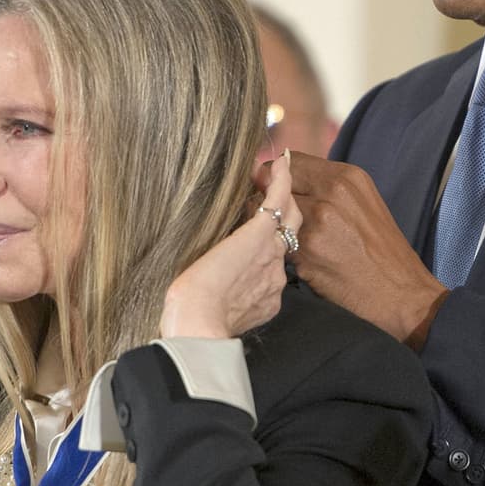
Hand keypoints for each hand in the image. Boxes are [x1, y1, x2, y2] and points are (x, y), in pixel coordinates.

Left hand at [160, 153, 300, 338]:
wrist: (199, 321)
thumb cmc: (195, 321)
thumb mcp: (216, 314)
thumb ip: (223, 300)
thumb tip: (209, 287)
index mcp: (266, 296)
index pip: (274, 265)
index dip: (269, 247)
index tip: (256, 236)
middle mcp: (275, 275)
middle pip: (289, 238)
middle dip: (285, 216)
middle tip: (273, 195)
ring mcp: (271, 253)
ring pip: (287, 219)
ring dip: (281, 197)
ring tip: (271, 175)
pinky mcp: (260, 234)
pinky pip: (278, 200)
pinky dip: (281, 180)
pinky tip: (280, 163)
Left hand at [263, 152, 447, 348]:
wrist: (399, 293)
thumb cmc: (381, 251)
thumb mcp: (361, 203)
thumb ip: (325, 187)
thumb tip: (281, 177)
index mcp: (347, 176)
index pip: (291, 160)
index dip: (276, 176)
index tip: (274, 190)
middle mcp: (332, 191)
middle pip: (274, 182)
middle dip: (266, 198)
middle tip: (272, 217)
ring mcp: (318, 220)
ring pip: (269, 212)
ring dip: (268, 225)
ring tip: (283, 239)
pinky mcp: (307, 250)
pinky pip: (276, 241)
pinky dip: (278, 249)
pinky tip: (295, 259)